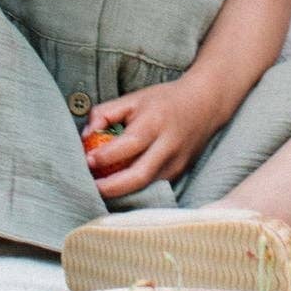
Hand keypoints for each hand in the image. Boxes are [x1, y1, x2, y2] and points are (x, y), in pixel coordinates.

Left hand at [85, 79, 224, 197]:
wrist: (205, 104)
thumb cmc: (164, 101)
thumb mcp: (133, 99)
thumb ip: (104, 114)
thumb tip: (84, 138)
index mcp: (154, 123)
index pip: (128, 146)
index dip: (105, 157)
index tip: (86, 160)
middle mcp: (168, 147)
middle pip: (138, 176)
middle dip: (111, 187)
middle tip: (90, 187)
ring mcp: (176, 164)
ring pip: (145, 187)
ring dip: (121, 192)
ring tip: (100, 187)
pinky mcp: (179, 174)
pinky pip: (152, 187)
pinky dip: (134, 190)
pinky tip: (119, 186)